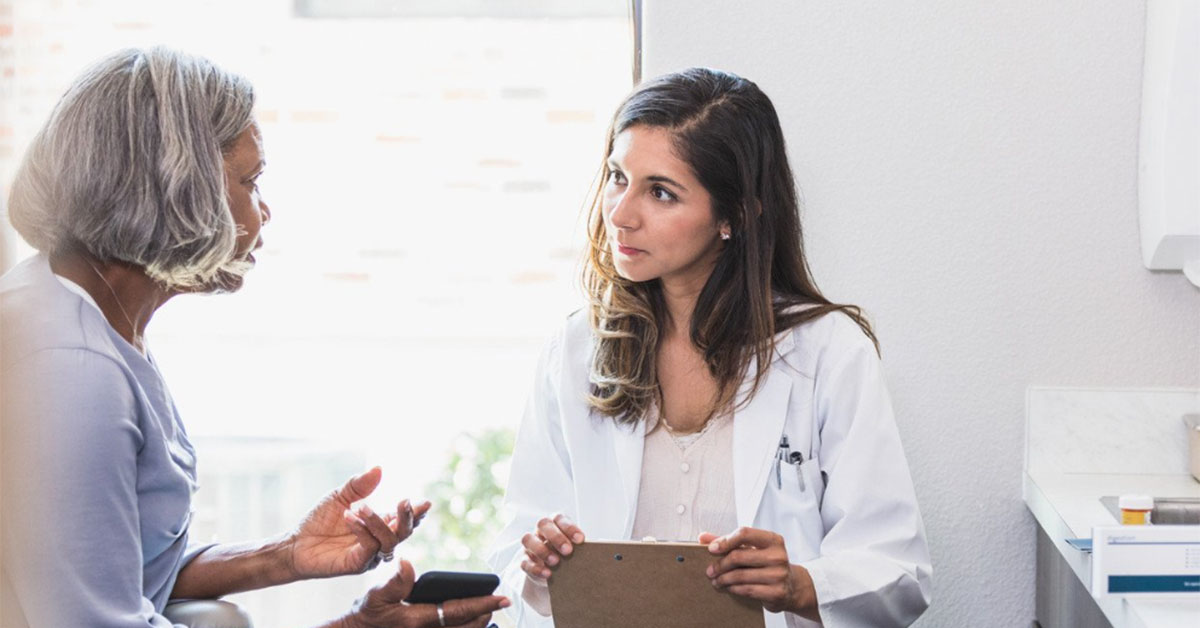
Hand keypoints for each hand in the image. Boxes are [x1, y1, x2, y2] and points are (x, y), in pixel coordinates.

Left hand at [289, 467, 431, 578]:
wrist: (296, 543)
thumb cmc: (320, 521)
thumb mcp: (341, 496)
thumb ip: (360, 485)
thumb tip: (379, 468)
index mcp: (380, 524)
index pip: (404, 520)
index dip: (416, 513)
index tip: (425, 503)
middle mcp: (379, 540)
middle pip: (404, 533)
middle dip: (408, 518)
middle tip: (404, 501)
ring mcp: (370, 555)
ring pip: (389, 541)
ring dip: (378, 521)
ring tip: (360, 506)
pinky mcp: (357, 564)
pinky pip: (369, 548)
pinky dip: (362, 530)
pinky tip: (350, 517)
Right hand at [343, 560, 508, 627]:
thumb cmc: (368, 613)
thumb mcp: (376, 594)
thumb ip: (395, 580)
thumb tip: (408, 563)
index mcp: (418, 620)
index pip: (459, 611)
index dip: (483, 604)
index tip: (503, 597)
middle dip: (486, 615)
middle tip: (498, 602)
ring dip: (478, 625)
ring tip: (487, 611)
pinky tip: (471, 622)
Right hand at [519, 513, 584, 582]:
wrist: (555, 573)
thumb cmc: (570, 555)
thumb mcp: (578, 549)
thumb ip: (584, 546)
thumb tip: (602, 547)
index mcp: (556, 523)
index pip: (560, 518)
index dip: (570, 528)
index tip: (581, 540)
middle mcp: (541, 531)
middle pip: (543, 524)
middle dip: (556, 537)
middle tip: (568, 551)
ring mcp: (531, 545)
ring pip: (528, 539)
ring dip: (542, 550)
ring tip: (556, 562)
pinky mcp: (525, 560)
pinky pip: (524, 561)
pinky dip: (535, 567)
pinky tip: (547, 574)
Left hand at [700, 528, 816, 615]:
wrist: (792, 586)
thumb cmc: (767, 563)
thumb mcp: (753, 548)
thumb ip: (728, 541)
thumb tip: (702, 537)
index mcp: (773, 540)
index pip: (744, 533)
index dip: (725, 540)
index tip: (711, 549)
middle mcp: (778, 556)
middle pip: (739, 556)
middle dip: (720, 564)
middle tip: (710, 571)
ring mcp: (779, 575)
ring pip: (740, 575)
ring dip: (723, 579)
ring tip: (716, 581)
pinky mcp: (777, 592)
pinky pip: (747, 589)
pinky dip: (733, 589)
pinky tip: (728, 588)